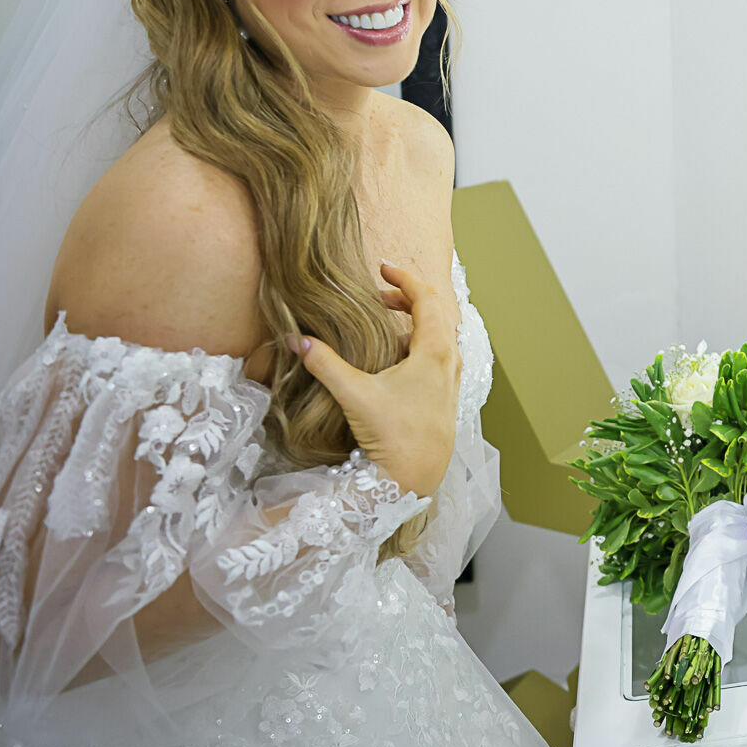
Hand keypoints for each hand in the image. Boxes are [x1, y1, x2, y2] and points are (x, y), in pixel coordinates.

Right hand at [288, 262, 460, 496]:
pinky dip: (420, 343)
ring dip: (416, 321)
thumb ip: (325, 364)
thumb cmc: (393, 435)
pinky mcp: (446, 396)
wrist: (416, 478)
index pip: (426, 299)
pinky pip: (438, 355)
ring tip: (387, 319)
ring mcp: (451, 380)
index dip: (405, 279)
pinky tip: (397, 355)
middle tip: (380, 293)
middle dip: (408, 297)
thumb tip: (296, 339)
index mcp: (435, 352)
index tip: (383, 268)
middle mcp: (449, 362)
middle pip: (437, 313)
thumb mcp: (355, 395)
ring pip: (440, 336)